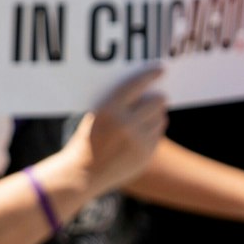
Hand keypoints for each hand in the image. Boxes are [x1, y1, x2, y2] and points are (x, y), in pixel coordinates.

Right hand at [67, 68, 167, 194]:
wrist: (83, 174)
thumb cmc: (87, 140)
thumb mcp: (95, 116)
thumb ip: (118, 103)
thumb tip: (146, 90)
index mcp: (109, 111)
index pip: (136, 85)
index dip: (150, 75)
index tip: (160, 69)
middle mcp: (126, 125)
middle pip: (157, 101)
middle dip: (156, 98)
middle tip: (152, 98)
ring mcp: (138, 141)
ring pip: (161, 118)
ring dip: (154, 115)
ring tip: (141, 120)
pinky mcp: (146, 154)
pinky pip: (158, 135)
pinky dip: (151, 132)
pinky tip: (137, 137)